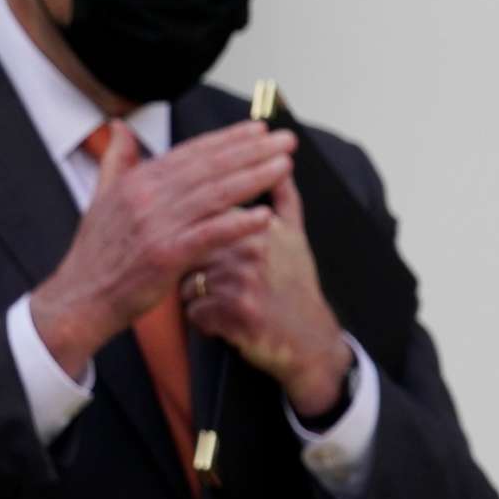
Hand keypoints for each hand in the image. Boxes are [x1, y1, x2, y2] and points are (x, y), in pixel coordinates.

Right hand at [30, 123, 296, 376]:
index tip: (260, 130)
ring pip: (214, 195)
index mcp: (136, 181)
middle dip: (252, 151)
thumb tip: (120, 126)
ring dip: (253, 178)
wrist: (80, 300)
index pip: (192, 153)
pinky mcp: (164, 256)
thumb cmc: (98, 253)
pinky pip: (209, 235)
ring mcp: (155, 226)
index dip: (229, 139)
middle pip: (210, 168)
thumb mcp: (101, 198)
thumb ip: (117, 160)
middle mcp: (146, 197)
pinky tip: (265, 216)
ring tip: (284, 166)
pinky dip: (238, 223)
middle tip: (287, 141)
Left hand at [184, 172, 352, 417]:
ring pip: (187, 284)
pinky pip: (193, 313)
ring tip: (231, 304)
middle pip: (190, 252)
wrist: (311, 338)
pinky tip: (229, 323)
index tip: (221, 258)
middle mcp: (251, 248)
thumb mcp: (296, 235)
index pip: (206, 219)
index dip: (205, 240)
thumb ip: (284, 196)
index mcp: (259, 225)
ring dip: (201, 299)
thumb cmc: (296, 285)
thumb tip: (279, 160)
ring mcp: (243, 280)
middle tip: (228, 286)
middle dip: (198, 271)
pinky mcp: (235, 313)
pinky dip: (205, 322)